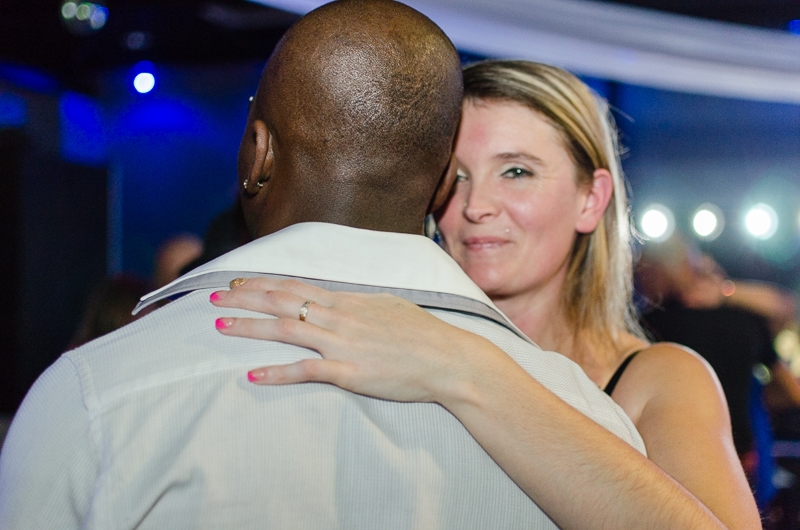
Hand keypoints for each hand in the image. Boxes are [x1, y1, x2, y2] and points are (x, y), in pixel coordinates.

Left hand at [210, 277, 501, 403]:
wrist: (447, 359)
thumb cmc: (421, 333)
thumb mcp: (387, 306)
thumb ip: (355, 304)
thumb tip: (334, 300)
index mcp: (348, 300)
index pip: (295, 285)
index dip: (262, 283)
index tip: (237, 282)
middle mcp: (339, 317)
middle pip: (282, 301)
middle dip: (244, 298)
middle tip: (212, 297)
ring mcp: (342, 344)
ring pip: (286, 330)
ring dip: (250, 327)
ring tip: (219, 327)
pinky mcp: (348, 372)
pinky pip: (305, 370)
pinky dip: (276, 372)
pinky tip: (251, 374)